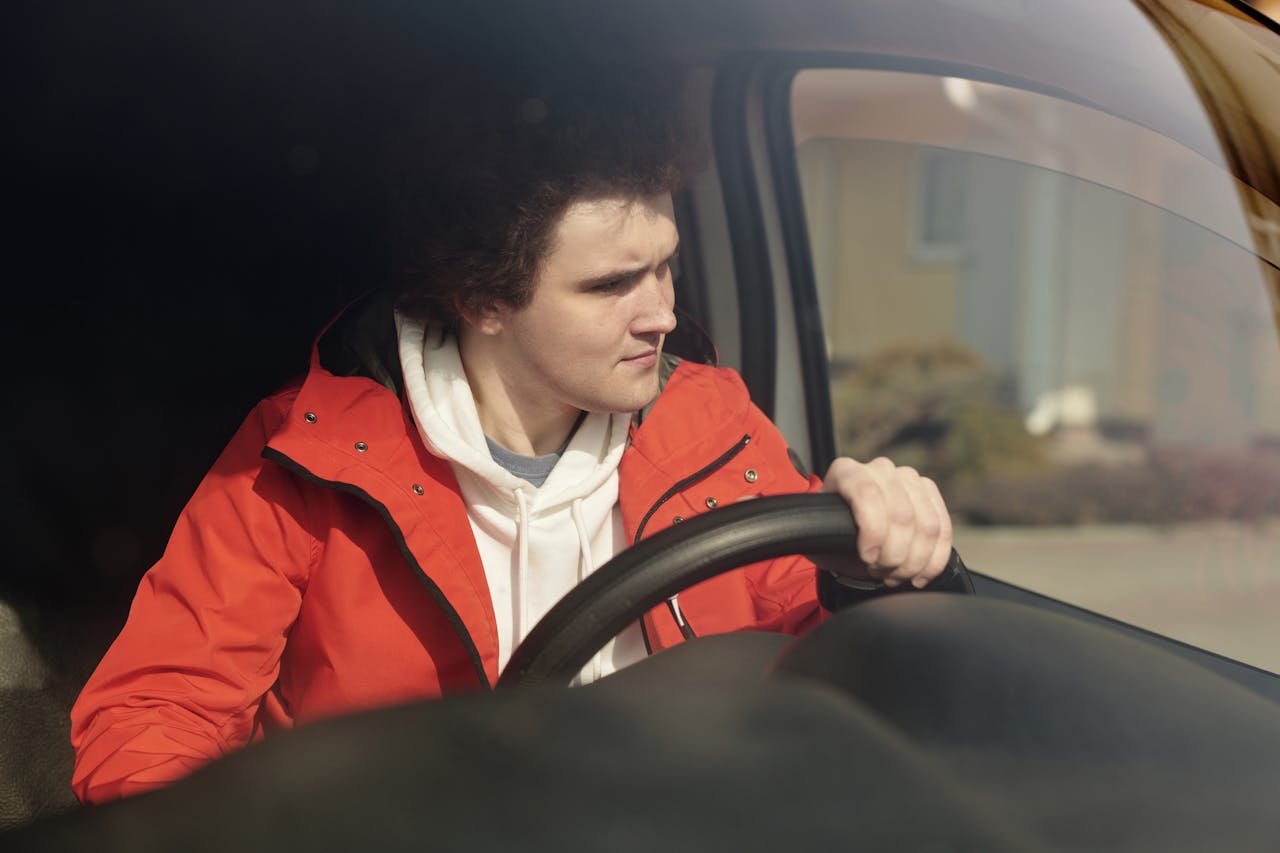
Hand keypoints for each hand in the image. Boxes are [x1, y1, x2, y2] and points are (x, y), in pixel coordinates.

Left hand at [820, 456, 951, 588]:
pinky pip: (943, 528)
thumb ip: (827, 536)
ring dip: (914, 560)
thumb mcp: (819, 538)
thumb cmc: (830, 535)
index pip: (868, 494)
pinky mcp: (929, 493)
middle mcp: (878, 469)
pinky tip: (919, 575)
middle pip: (901, 514)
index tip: (868, 557)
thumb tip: (842, 541)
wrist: (845, 535)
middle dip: (895, 554)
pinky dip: (934, 558)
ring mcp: (907, 478)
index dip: (873, 532)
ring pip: (927, 524)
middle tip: (881, 572)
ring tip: (895, 575)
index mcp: (847, 472)